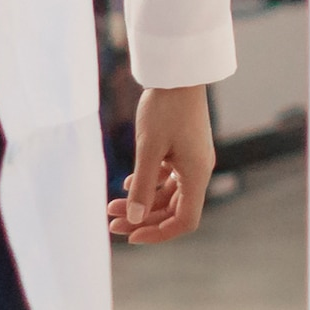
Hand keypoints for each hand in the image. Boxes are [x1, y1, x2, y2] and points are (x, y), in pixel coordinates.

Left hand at [111, 83, 213, 244]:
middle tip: (111, 221)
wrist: (178, 74)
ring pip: (168, 195)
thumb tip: (134, 219)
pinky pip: (168, 179)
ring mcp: (192, 161)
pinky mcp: (184, 151)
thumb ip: (143, 186)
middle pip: (174, 211)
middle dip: (143, 219)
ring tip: (112, 204)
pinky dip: (149, 185)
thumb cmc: (165, 108)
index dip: (159, 233)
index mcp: (196, 174)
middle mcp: (198, 172)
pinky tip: (129, 183)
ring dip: (142, 203)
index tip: (131, 235)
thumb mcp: (148, 149)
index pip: (185, 221)